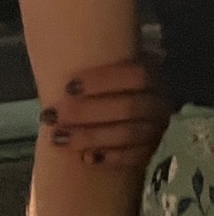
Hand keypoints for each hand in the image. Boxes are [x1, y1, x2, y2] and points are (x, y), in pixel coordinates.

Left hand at [44, 59, 170, 168]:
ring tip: (58, 138)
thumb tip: (64, 57)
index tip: (68, 87)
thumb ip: (90, 61)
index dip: (103, 81)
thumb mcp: (99, 68)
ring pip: (130, 134)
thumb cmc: (100, 87)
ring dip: (91, 137)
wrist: (111, 113)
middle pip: (130, 107)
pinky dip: (110, 157)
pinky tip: (86, 158)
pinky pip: (136, 157)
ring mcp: (157, 127)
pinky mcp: (150, 151)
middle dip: (86, 112)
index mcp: (152, 74)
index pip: (137, 75)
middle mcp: (159, 101)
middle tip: (51, 116)